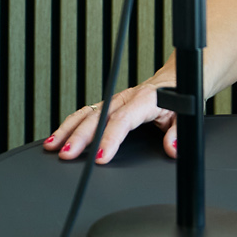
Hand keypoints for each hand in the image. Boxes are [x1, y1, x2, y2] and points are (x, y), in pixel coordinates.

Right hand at [41, 77, 177, 163]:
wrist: (178, 79)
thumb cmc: (180, 96)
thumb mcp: (185, 116)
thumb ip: (178, 134)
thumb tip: (172, 149)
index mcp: (145, 99)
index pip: (122, 121)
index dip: (109, 139)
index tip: (99, 157)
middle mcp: (126, 97)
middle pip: (97, 117)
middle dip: (78, 137)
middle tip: (66, 155)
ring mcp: (115, 100)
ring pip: (86, 113)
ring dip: (67, 129)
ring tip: (51, 145)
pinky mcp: (110, 104)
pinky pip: (86, 113)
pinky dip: (70, 125)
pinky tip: (58, 136)